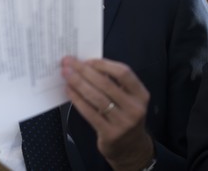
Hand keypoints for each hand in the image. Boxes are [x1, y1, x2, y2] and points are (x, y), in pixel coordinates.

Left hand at [61, 56, 153, 170]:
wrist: (131, 148)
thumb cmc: (124, 115)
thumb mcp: (127, 98)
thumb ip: (113, 82)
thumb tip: (86, 65)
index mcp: (141, 94)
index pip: (123, 72)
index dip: (103, 64)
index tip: (86, 60)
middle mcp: (135, 107)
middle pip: (106, 84)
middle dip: (84, 71)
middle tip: (69, 63)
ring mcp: (123, 122)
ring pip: (97, 98)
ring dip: (78, 83)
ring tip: (66, 75)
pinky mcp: (110, 133)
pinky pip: (90, 113)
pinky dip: (77, 99)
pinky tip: (69, 91)